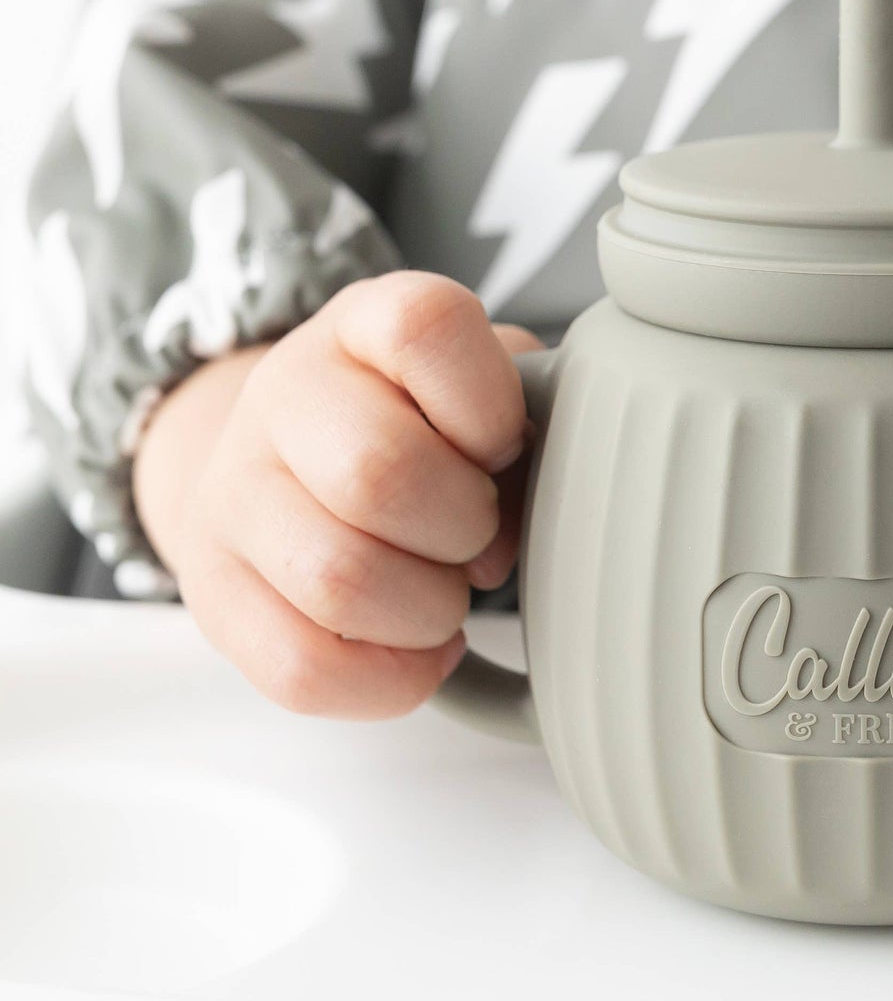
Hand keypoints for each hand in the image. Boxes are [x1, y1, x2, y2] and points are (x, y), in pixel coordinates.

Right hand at [133, 273, 539, 718]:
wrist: (290, 464)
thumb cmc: (427, 429)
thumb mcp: (484, 382)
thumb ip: (537, 405)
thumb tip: (574, 474)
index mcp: (365, 322)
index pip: (426, 330)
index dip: (489, 409)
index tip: (504, 448)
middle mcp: (284, 392)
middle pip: (378, 473)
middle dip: (465, 530)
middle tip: (484, 542)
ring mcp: (233, 492)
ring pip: (337, 579)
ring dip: (429, 610)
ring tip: (448, 596)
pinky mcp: (212, 592)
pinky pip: (301, 667)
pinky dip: (388, 678)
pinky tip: (418, 648)